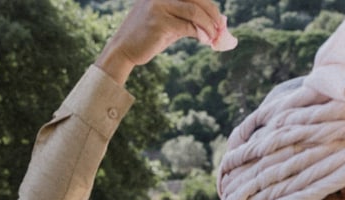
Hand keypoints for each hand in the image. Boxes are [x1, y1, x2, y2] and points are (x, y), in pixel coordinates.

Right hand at [97, 0, 226, 82]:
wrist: (123, 50)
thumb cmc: (147, 37)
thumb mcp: (167, 21)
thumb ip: (185, 18)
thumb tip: (213, 23)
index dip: (208, 4)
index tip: (218, 17)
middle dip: (213, 13)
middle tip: (221, 27)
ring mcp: (159, 6)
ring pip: (195, 12)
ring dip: (209, 25)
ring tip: (214, 36)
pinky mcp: (160, 22)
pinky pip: (188, 27)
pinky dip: (200, 34)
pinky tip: (204, 41)